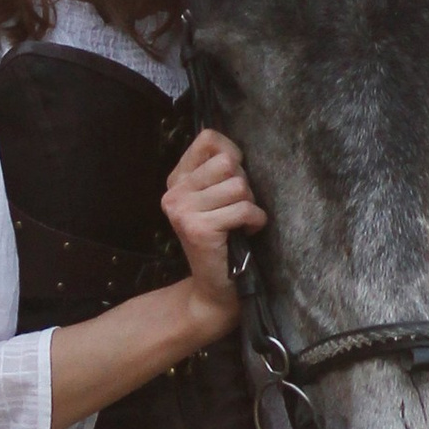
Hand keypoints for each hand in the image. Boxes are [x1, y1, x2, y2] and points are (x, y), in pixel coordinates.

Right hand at [160, 130, 264, 334]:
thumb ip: (220, 171)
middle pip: (228, 162)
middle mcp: (174, 192)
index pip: (209, 139)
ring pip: (238, 186)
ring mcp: (183, 210)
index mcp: (177, 179)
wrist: (215, 289)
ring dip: (249, 205)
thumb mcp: (217, 198)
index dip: (232, 154)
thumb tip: (236, 151)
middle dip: (243, 185)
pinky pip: (244, 209)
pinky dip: (254, 221)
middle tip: (236, 208)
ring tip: (239, 222)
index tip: (232, 180)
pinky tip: (245, 232)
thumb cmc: (225, 239)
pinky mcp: (198, 228)